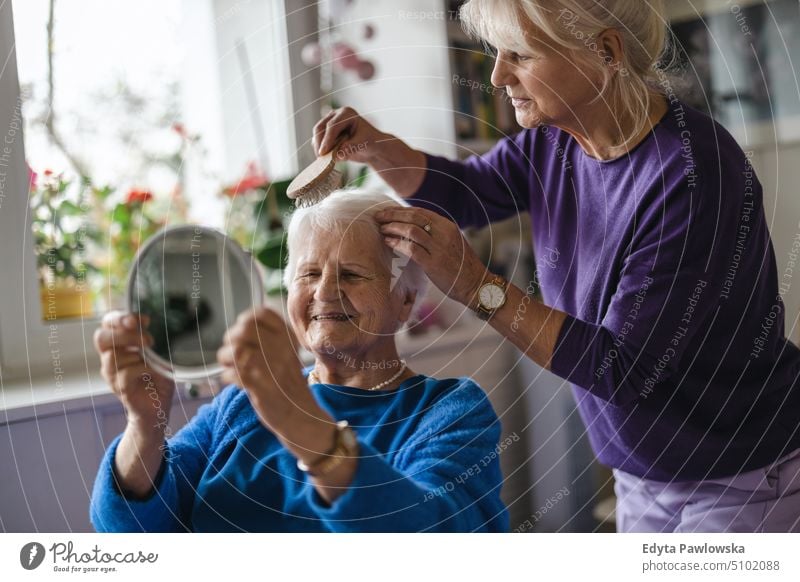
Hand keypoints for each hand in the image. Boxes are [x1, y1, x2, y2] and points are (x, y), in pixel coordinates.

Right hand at [93, 311, 174, 434]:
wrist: (157, 406)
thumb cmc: (157, 376)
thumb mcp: (157, 352)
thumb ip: (150, 338)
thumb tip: (149, 322)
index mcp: (117, 344)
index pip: (107, 323)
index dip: (121, 317)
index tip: (144, 320)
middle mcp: (109, 357)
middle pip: (101, 337)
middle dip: (126, 334)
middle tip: (149, 340)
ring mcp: (111, 373)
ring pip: (112, 356)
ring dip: (136, 353)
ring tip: (153, 359)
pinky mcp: (119, 387)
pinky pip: (125, 373)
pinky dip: (142, 369)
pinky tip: (153, 371)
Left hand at [216, 307, 330, 440]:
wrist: (300, 414)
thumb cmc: (286, 383)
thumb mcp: (285, 353)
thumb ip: (266, 338)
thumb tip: (236, 330)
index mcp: (287, 337)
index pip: (261, 313)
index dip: (245, 320)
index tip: (243, 334)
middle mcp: (281, 348)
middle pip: (244, 329)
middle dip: (230, 339)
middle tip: (231, 352)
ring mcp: (271, 366)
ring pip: (235, 350)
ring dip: (225, 359)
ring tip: (230, 367)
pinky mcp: (260, 386)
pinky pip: (232, 373)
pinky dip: (228, 376)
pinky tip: (235, 381)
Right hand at [313, 106, 384, 161]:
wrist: (371, 146)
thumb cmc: (370, 142)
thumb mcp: (363, 144)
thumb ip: (350, 148)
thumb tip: (336, 155)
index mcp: (346, 113)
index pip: (332, 126)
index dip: (327, 140)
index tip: (323, 153)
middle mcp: (335, 115)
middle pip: (320, 128)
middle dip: (319, 143)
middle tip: (321, 158)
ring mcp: (329, 123)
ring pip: (317, 135)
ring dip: (319, 148)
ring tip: (326, 160)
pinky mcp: (326, 133)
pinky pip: (318, 141)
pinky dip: (321, 150)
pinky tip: (328, 158)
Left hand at [375, 207, 487, 306]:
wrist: (476, 284)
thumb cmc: (463, 267)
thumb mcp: (453, 243)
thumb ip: (437, 234)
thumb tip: (415, 229)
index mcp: (448, 226)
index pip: (420, 212)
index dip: (401, 210)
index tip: (388, 211)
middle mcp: (444, 233)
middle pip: (414, 217)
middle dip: (393, 215)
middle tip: (378, 216)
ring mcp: (439, 248)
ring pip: (411, 230)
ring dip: (393, 227)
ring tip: (381, 229)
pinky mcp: (433, 263)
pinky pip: (411, 249)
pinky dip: (397, 243)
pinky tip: (388, 242)